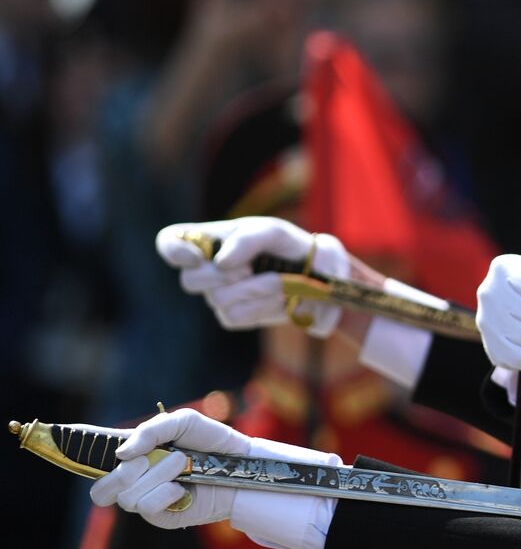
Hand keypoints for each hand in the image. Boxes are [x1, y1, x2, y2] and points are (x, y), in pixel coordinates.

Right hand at [88, 409, 340, 548]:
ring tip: (182, 464)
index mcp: (133, 454)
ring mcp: (148, 501)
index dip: (70, 449)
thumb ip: (150, 431)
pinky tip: (183, 487)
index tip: (54, 439)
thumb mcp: (184, 422)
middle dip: (121, 474)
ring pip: (127, 498)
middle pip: (99, 490)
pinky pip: (148, 509)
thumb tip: (121, 454)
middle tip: (148, 459)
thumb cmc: (213, 442)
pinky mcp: (165, 517)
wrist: (243, 465)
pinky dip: (164, 493)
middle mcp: (134, 480)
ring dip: (156, 475)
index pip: (91, 455)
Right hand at [154, 217, 350, 337]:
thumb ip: (247, 238)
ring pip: (218, 300)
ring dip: (255, 289)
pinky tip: (279, 298)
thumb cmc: (292, 247)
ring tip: (279, 280)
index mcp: (212, 240)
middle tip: (252, 268)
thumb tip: (220, 262)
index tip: (197, 257)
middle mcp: (209, 269)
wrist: (322, 277)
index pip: (170, 242)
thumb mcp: (274, 231)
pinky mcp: (236, 317)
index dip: (174, 250)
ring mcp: (220, 296)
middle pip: (189, 280)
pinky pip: (235, 316)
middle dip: (224, 275)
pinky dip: (262, 306)